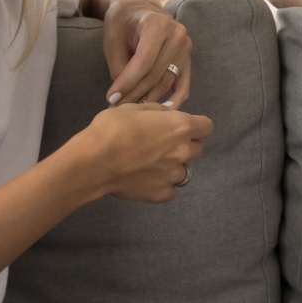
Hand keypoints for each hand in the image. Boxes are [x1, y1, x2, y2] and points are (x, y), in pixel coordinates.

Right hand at [76, 102, 213, 202]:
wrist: (95, 160)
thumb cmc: (113, 128)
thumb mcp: (134, 108)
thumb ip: (157, 112)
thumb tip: (167, 115)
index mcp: (180, 126)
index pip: (206, 126)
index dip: (197, 125)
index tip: (182, 127)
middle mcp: (183, 151)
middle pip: (197, 149)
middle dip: (184, 145)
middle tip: (161, 145)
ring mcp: (173, 175)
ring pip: (183, 171)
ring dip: (173, 167)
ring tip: (151, 166)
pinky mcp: (161, 194)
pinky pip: (170, 190)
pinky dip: (162, 186)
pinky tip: (147, 181)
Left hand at [102, 0, 191, 107]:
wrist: (137, 7)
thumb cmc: (122, 22)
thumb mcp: (113, 40)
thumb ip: (119, 67)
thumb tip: (123, 97)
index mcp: (157, 24)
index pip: (143, 62)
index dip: (127, 82)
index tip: (111, 98)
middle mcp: (177, 35)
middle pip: (155, 74)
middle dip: (135, 94)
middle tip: (116, 109)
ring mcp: (186, 47)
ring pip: (166, 81)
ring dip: (148, 99)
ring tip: (131, 111)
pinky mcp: (188, 59)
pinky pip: (183, 84)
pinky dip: (175, 99)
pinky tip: (163, 112)